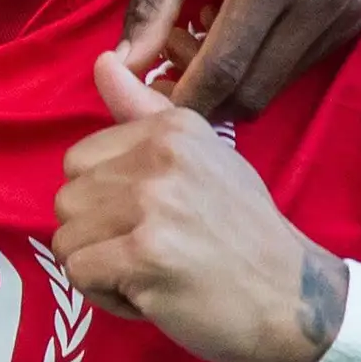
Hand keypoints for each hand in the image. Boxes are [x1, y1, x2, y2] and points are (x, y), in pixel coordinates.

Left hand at [55, 51, 344, 361]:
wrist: (294, 301)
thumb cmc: (242, 236)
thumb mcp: (203, 158)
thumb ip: (145, 113)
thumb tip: (102, 60)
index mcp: (173, 129)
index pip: (79, 161)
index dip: (104, 203)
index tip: (154, 221)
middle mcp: (163, 155)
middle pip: (67, 201)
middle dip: (99, 239)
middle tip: (156, 252)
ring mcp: (154, 203)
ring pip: (66, 240)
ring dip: (101, 269)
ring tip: (153, 274)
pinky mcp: (146, 253)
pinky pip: (78, 273)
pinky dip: (107, 297)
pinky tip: (151, 297)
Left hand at [121, 0, 360, 119]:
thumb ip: (150, 5)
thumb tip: (124, 68)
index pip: (224, 71)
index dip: (181, 99)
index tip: (145, 104)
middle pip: (254, 90)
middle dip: (205, 90)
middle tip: (172, 49)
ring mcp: (349, 4)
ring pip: (277, 83)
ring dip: (234, 75)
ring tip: (202, 24)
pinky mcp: (360, 9)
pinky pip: (301, 63)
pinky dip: (264, 59)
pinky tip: (239, 19)